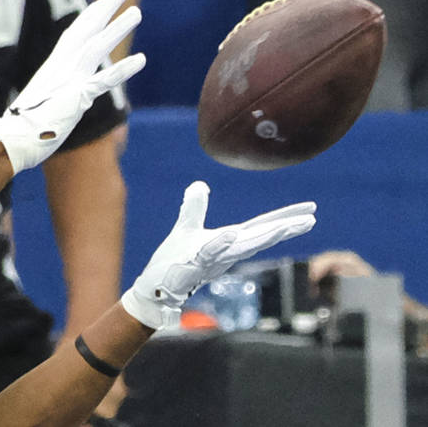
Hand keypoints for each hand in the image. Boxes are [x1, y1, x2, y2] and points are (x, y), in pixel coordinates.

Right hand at [0, 0, 144, 174]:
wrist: (12, 139)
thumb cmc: (23, 126)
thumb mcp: (39, 103)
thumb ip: (51, 96)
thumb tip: (50, 98)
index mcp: (52, 68)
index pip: (72, 37)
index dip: (87, 19)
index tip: (98, 4)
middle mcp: (60, 68)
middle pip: (84, 32)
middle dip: (102, 10)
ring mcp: (69, 81)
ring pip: (96, 48)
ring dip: (116, 29)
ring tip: (137, 13)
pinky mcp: (77, 98)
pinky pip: (102, 81)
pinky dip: (122, 70)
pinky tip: (141, 60)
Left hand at [121, 181, 316, 329]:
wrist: (158, 285)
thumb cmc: (176, 258)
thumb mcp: (186, 226)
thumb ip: (194, 206)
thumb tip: (199, 184)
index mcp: (230, 239)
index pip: (262, 225)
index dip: (285, 217)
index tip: (310, 209)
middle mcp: (227, 249)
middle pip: (261, 235)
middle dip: (285, 228)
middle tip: (310, 220)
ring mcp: (214, 257)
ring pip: (243, 245)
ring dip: (263, 237)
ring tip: (284, 228)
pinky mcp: (196, 263)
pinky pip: (210, 252)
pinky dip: (221, 244)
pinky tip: (230, 234)